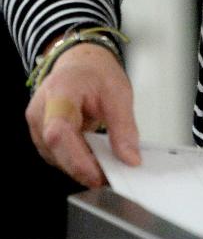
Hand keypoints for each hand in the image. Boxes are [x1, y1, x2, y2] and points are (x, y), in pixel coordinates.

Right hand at [26, 41, 140, 187]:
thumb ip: (124, 128)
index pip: (59, 132)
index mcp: (59, 93)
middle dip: (83, 168)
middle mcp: (40, 110)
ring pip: (55, 157)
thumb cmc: (95, 73)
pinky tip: (92, 157)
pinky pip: (56, 155)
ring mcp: (36, 123)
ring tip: (105, 162)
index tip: (98, 175)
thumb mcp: (119, 94)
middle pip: (55, 150)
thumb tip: (129, 159)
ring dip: (80, 165)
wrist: (80, 63)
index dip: (76, 159)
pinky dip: (75, 160)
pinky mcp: (40, 134)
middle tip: (111, 174)